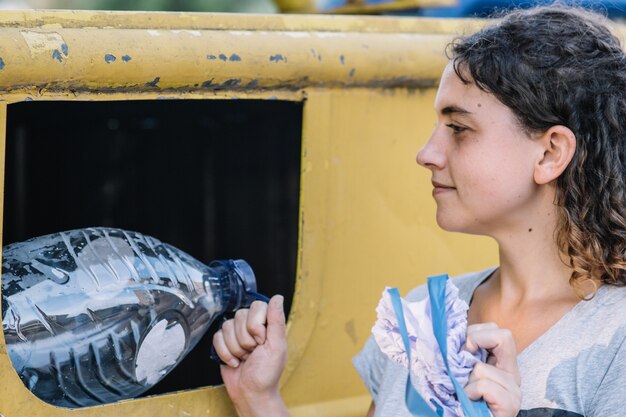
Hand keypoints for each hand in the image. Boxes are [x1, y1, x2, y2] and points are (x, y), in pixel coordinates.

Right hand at [212, 295, 288, 415]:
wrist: (251, 392)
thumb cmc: (267, 373)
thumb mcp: (277, 346)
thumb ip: (276, 320)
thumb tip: (277, 297)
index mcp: (267, 324)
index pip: (256, 307)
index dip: (256, 325)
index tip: (262, 340)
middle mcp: (251, 325)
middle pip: (239, 315)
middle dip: (246, 339)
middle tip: (254, 351)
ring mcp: (236, 333)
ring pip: (227, 327)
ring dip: (236, 348)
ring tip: (245, 357)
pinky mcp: (223, 343)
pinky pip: (217, 338)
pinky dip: (225, 353)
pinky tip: (235, 361)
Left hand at [463, 323, 520, 416]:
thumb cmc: (464, 401)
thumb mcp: (463, 372)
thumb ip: (464, 356)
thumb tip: (447, 335)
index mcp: (502, 363)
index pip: (495, 330)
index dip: (475, 333)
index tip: (461, 349)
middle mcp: (512, 373)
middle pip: (503, 335)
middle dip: (474, 343)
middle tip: (462, 365)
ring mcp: (514, 389)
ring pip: (481, 367)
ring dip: (466, 381)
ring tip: (467, 394)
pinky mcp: (510, 404)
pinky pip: (483, 385)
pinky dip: (470, 393)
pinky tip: (471, 401)